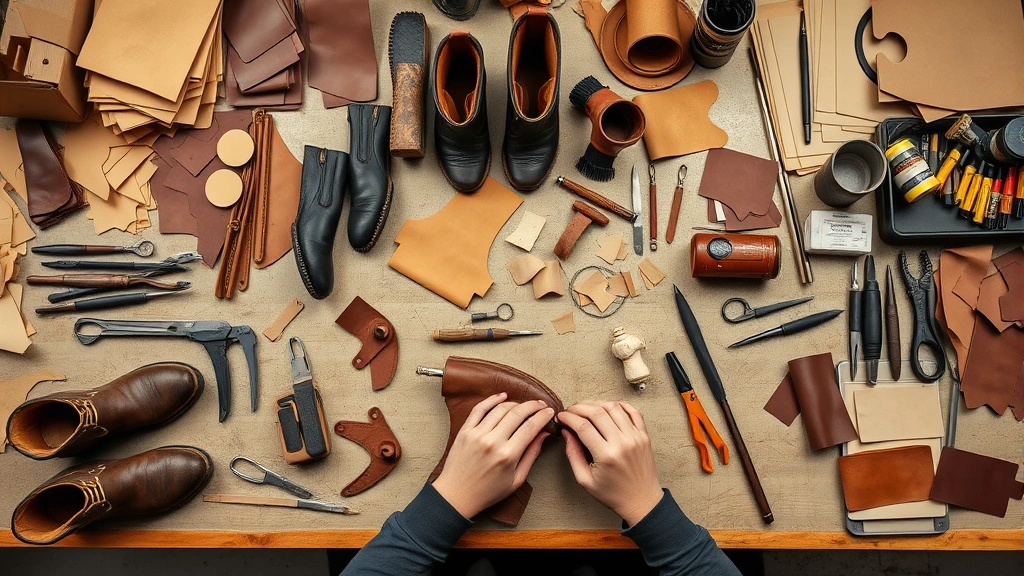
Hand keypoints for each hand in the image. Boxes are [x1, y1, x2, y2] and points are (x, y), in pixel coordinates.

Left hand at [432, 392, 553, 518]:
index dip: (543, 416)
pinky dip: (492, 399)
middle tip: (541, 405)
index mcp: (507, 455)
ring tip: (525, 404)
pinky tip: (502, 396)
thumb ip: (532, 454)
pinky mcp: (465, 431)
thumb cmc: (488, 492)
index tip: (550, 412)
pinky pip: (479, 409)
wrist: (456, 495)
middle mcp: (492, 442)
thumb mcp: (517, 480)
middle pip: (518, 413)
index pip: (531, 427)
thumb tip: (543, 434)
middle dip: (533, 406)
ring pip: (500, 409)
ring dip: (516, 403)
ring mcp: (477, 434)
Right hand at [559, 401, 662, 525]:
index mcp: (606, 455)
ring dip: (597, 403)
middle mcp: (622, 443)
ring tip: (586, 408)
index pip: (583, 426)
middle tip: (570, 410)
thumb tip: (567, 432)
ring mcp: (635, 437)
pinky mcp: (644, 436)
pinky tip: (609, 405)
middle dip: (579, 407)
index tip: (562, 416)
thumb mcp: (585, 479)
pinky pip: (634, 412)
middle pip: (597, 412)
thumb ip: (573, 454)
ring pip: (614, 408)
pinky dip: (621, 404)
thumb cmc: (612, 493)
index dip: (569, 418)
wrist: (641, 501)